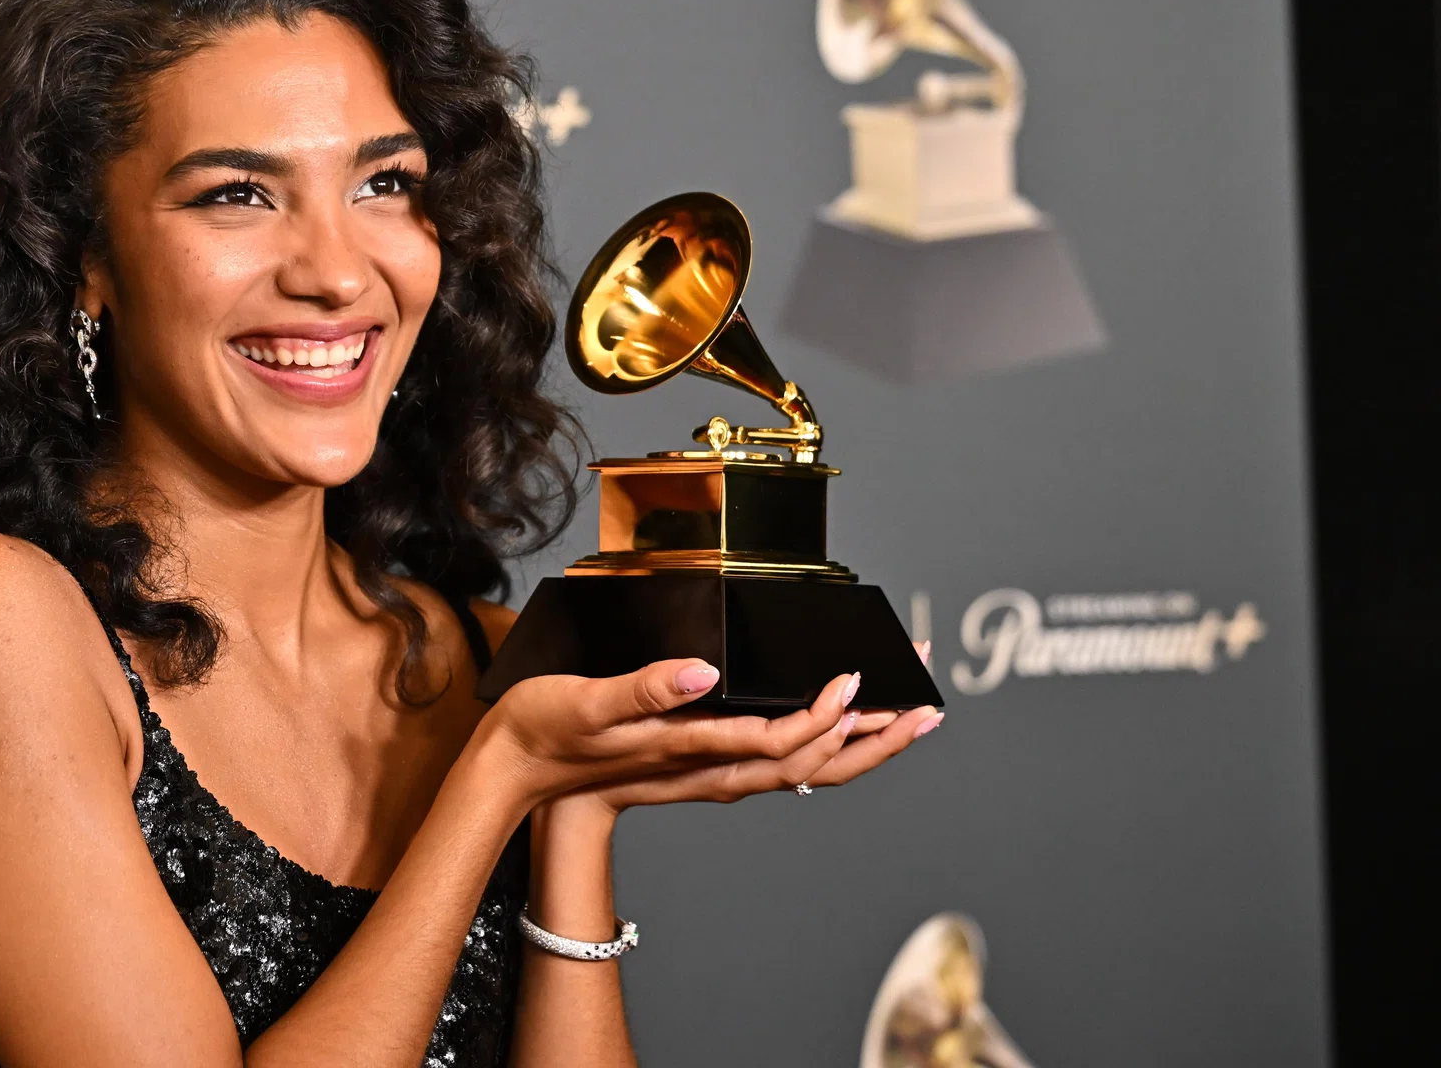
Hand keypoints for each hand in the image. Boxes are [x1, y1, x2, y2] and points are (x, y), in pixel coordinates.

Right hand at [484, 657, 926, 808]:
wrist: (518, 775)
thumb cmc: (547, 736)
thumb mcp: (588, 705)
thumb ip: (647, 690)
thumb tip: (703, 672)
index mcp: (693, 753)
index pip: (781, 742)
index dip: (826, 713)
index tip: (858, 677)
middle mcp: (712, 768)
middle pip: (815, 764)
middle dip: (876, 736)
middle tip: (929, 706)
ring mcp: (711, 768)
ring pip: (806, 766)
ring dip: (862, 743)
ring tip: (907, 716)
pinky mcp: (703, 760)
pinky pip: (782, 759)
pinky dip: (822, 742)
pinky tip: (833, 725)